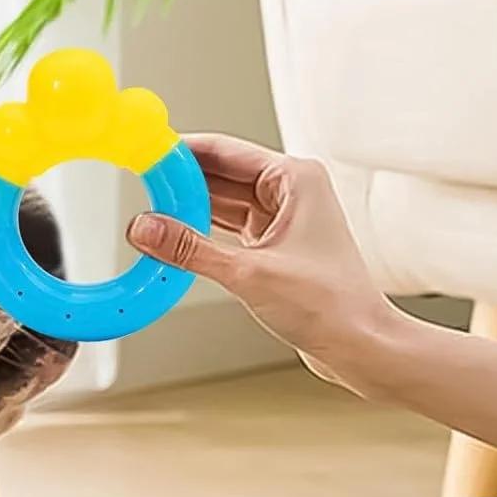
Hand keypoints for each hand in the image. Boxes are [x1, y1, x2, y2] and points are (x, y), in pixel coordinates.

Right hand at [126, 133, 395, 385]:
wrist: (360, 346)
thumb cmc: (331, 305)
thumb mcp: (249, 273)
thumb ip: (190, 249)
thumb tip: (146, 228)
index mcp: (295, 179)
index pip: (224, 151)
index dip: (180, 152)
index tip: (145, 153)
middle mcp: (291, 191)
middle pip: (220, 173)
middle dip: (179, 181)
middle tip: (137, 184)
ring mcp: (284, 219)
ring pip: (222, 202)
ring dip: (188, 209)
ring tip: (149, 212)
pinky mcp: (275, 247)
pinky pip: (228, 229)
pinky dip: (201, 233)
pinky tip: (174, 238)